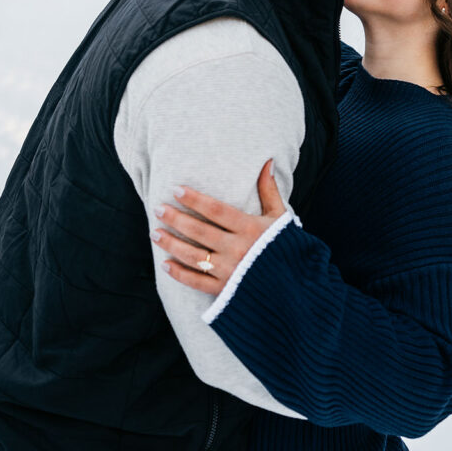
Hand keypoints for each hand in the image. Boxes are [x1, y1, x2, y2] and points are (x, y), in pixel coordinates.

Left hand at [150, 160, 284, 294]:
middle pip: (200, 231)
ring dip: (171, 244)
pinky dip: (179, 274)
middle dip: (176, 219)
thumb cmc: (286, 248)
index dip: (195, 199)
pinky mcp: (225, 291)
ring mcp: (230, 272)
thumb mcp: (280, 217)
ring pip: (193, 256)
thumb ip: (269, 191)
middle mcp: (238, 249)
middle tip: (158, 208)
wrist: (296, 289)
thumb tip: (267, 161)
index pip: (216, 210)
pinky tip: (165, 264)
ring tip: (155, 232)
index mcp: (250, 229)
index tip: (176, 190)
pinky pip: (197, 282)